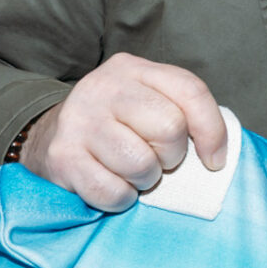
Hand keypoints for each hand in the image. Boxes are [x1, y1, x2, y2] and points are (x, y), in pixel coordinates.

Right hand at [20, 53, 228, 212]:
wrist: (47, 138)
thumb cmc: (117, 126)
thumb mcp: (148, 102)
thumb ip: (184, 113)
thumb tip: (218, 154)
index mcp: (132, 69)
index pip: (191, 92)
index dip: (213, 131)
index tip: (214, 160)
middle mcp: (104, 87)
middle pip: (170, 128)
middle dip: (171, 156)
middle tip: (156, 159)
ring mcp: (80, 120)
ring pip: (142, 164)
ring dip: (145, 179)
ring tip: (131, 171)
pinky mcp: (62, 157)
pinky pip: (113, 192)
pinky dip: (121, 198)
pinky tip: (111, 183)